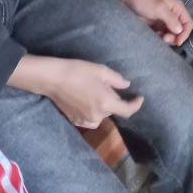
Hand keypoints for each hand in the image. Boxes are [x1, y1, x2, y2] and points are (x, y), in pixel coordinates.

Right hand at [9, 55, 142, 128]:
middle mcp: (97, 117)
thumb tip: (127, 86)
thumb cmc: (78, 71)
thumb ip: (117, 80)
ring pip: (102, 115)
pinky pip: (90, 118)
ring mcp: (85, 121)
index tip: (140, 97)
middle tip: (105, 84)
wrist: (53, 79)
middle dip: (113, 99)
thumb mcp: (101, 71)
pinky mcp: (76, 121)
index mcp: (106, 104)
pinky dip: (92, 110)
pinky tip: (85, 97)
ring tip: (94, 90)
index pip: (127, 111)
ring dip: (103, 106)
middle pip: (112, 111)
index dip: (136, 105)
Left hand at [119, 0, 192, 46]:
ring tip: (159, 37)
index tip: (177, 42)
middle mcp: (173, 15)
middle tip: (164, 38)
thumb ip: (171, 19)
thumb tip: (180, 31)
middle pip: (180, 32)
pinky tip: (154, 36)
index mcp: (178, 9)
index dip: (185, 34)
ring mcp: (164, 21)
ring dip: (167, 39)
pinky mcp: (156, 26)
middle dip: (175, 37)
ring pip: (172, 35)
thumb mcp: (159, 8)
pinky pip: (163, 35)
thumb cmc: (145, 0)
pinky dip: (160, 38)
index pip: (188, 24)